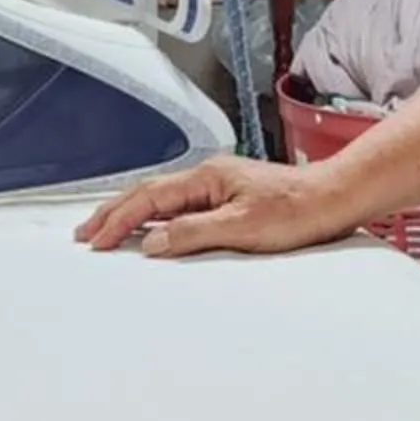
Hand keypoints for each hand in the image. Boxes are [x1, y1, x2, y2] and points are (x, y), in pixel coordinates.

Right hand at [76, 155, 349, 257]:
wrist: (334, 199)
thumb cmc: (297, 210)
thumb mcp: (242, 227)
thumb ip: (193, 233)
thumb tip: (151, 243)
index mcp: (206, 177)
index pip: (149, 198)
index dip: (118, 220)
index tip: (95, 241)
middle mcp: (208, 177)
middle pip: (148, 194)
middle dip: (113, 213)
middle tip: (85, 234)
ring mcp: (219, 187)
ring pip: (162, 200)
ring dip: (132, 216)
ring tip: (106, 232)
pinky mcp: (230, 199)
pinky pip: (181, 208)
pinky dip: (157, 220)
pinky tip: (151, 232)